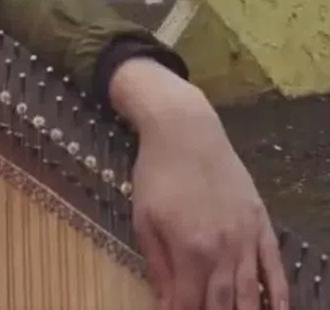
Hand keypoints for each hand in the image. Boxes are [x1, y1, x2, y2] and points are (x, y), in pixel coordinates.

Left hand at [109, 58, 288, 309]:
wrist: (185, 130)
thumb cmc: (157, 171)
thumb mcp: (144, 217)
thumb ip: (157, 264)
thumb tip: (164, 302)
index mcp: (190, 249)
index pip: (188, 302)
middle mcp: (224, 250)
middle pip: (222, 304)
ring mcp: (247, 238)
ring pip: (251, 294)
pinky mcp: (261, 224)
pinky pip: (275, 268)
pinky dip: (278, 295)